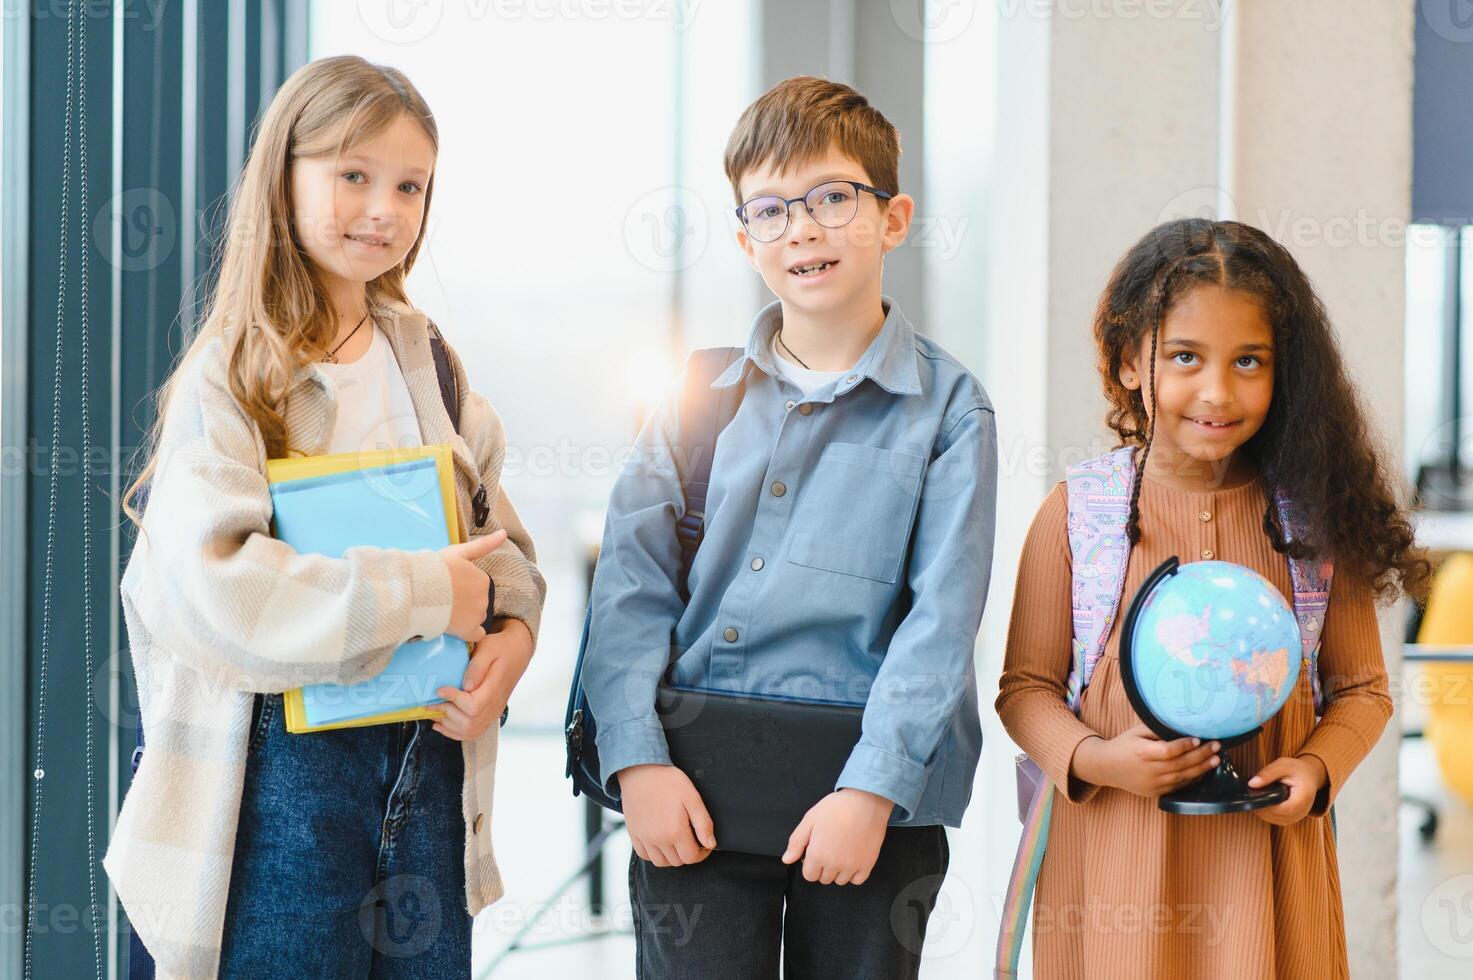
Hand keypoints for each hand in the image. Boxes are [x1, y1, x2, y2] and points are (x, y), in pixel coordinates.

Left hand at [432, 617, 530, 740]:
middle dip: (446, 714)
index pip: (472, 706)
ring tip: (433, 712)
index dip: (453, 700)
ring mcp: (492, 713)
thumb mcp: (488, 648)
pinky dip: (454, 732)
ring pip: (468, 731)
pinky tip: (441, 723)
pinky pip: (472, 733)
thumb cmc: (500, 647)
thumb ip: (477, 666)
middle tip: (431, 702)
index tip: (440, 689)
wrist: (517, 653)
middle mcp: (494, 706)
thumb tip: (465, 686)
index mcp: (494, 689)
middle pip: (468, 723)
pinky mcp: (489, 715)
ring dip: (447, 725)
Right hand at [438, 529, 507, 641]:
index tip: (450, 587)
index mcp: (484, 580)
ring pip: (476, 618)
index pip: (479, 588)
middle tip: (445, 599)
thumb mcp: (459, 552)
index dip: (464, 588)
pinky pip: (477, 635)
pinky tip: (458, 628)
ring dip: (466, 617)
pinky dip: (470, 633)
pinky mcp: (468, 631)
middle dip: (466, 603)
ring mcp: (478, 615)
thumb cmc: (436, 569)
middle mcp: (485, 598)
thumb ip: (484, 545)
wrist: (419, 590)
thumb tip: (505, 533)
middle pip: (478, 603)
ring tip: (446, 612)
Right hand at [618, 764, 716, 867]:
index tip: (704, 844)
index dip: (702, 853)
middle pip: (678, 861)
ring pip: (661, 862)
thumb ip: (703, 824)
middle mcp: (658, 840)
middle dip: (688, 853)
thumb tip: (710, 844)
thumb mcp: (693, 798)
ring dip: (672, 856)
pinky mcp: (633, 833)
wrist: (640, 770)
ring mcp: (644, 838)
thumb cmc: (668, 781)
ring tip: (677, 841)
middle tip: (692, 839)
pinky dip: (654, 854)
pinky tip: (660, 841)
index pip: (692, 857)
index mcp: (675, 832)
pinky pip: (644, 855)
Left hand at [781, 789, 893, 885]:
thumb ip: (796, 842)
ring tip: (841, 850)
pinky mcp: (867, 864)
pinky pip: (857, 880)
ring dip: (838, 870)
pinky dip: (854, 873)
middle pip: (824, 879)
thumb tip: (787, 859)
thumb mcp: (810, 819)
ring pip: (840, 880)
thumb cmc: (837, 808)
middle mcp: (834, 865)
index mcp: (817, 855)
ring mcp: (852, 866)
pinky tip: (852, 857)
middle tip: (829, 847)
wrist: (865, 802)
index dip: (810, 863)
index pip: (809, 875)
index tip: (815, 851)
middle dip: (823, 866)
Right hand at [1071, 723, 1220, 798]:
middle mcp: (1148, 770)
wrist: (1107, 767)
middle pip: (1180, 764)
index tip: (1198, 738)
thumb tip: (1180, 725)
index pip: (1168, 751)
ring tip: (1216, 759)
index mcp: (1141, 753)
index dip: (1185, 745)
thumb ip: (1156, 729)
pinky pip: (1178, 786)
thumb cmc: (1124, 745)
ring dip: (1201, 768)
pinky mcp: (1155, 792)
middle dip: (1201, 755)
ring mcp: (1152, 784)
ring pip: (1182, 777)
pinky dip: (1192, 778)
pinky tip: (1203, 771)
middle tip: (1217, 747)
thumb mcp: (1136, 732)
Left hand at [1247, 755, 1327, 825]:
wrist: (1309, 775)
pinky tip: (1262, 805)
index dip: (1268, 808)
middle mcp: (1304, 809)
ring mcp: (1299, 815)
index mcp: (1303, 796)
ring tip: (1256, 801)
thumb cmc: (1296, 769)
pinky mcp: (1294, 817)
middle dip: (1263, 810)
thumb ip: (1268, 774)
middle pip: (1280, 817)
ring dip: (1265, 813)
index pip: (1285, 809)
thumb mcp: (1282, 765)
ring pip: (1279, 820)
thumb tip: (1252, 784)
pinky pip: (1280, 820)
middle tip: (1251, 799)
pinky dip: (1269, 815)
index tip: (1255, 800)